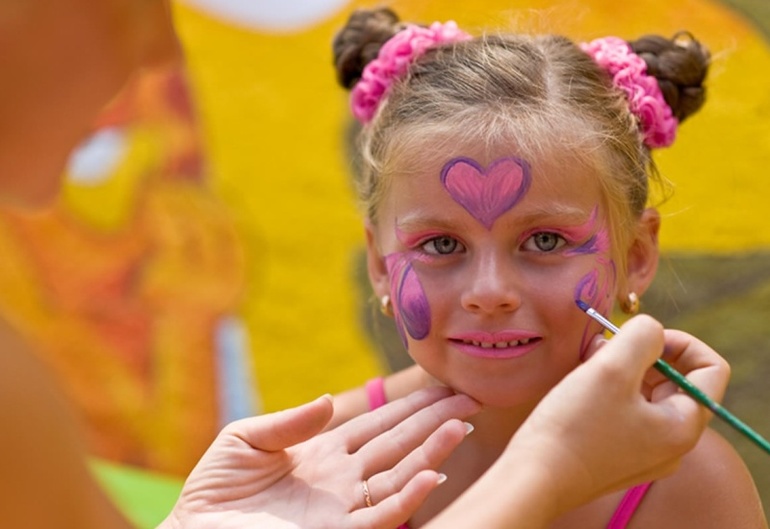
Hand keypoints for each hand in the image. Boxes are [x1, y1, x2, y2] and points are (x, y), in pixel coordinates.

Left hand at [159, 386, 479, 528]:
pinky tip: (432, 476)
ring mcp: (342, 507)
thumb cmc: (213, 491)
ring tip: (461, 425)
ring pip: (399, 475)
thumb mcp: (245, 440)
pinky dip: (409, 497)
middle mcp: (341, 478)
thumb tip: (334, 399)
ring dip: (432, 452)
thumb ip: (289, 421)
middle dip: (434, 421)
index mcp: (323, 452)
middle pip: (398, 444)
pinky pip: (381, 515)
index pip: (377, 424)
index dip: (410, 406)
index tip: (441, 387)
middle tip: (470, 399)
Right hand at [507, 314, 729, 515]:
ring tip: (588, 361)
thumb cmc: (574, 425)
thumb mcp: (612, 368)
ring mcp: (646, 453)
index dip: (680, 341)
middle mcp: (673, 444)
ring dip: (624, 369)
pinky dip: (612, 390)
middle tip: (605, 346)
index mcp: (684, 426)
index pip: (711, 369)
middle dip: (644, 353)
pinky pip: (629, 412)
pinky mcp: (619, 455)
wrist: (534, 478)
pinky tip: (582, 384)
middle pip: (677, 380)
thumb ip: (643, 336)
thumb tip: (651, 330)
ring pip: (648, 394)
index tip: (641, 335)